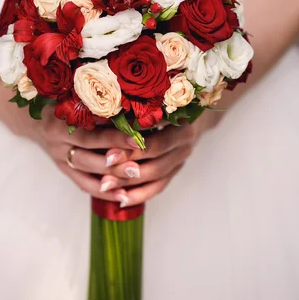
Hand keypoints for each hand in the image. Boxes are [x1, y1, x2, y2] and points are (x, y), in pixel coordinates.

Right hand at [23, 105, 135, 200]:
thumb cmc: (65, 102)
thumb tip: (133, 114)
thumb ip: (98, 109)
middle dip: (114, 162)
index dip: (112, 138)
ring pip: (86, 173)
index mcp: (57, 124)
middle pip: (86, 158)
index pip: (88, 135)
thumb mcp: (76, 100)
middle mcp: (57, 144)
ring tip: (135, 178)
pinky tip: (124, 195)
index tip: (136, 139)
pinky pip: (84, 185)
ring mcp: (60, 159)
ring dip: (112, 178)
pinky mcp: (65, 171)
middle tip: (137, 167)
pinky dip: (104, 192)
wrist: (39, 119)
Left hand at [98, 110, 220, 205]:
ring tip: (105, 185)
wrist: (194, 113)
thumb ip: (136, 109)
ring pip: (157, 175)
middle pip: (156, 156)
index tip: (108, 150)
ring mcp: (182, 157)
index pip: (155, 135)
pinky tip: (121, 200)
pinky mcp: (176, 170)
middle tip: (104, 166)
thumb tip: (104, 114)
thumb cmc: (166, 100)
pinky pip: (159, 186)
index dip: (132, 144)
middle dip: (127, 162)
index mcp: (181, 119)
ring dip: (130, 182)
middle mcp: (185, 140)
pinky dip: (140, 194)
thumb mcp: (156, 99)